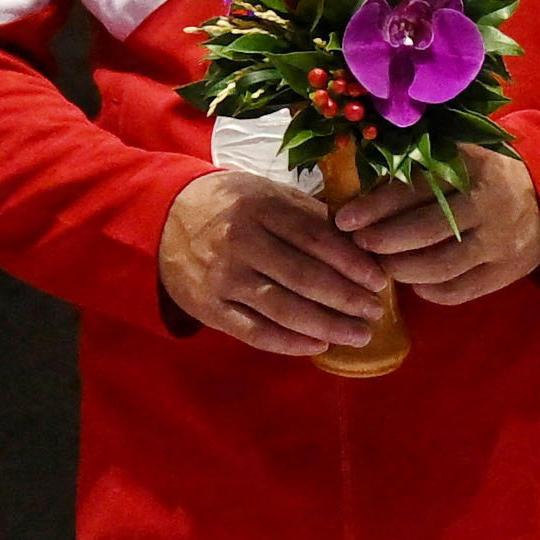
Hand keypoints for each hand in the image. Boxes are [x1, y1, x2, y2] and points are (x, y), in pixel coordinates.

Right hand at [157, 165, 398, 356]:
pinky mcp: (209, 308)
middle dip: (345, 298)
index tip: (379, 279)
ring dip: (326, 325)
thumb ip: (307, 213)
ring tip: (358, 335)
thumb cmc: (228, 205)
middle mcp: (240, 243)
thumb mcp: (264, 193)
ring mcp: (222, 278)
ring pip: (282, 309)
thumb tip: (360, 240)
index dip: (351, 262)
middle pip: (303, 276)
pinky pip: (254, 332)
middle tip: (374, 312)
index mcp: (259, 208)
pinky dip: (289, 342)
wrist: (160, 218)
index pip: (315, 238)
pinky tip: (318, 346)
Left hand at [332, 147, 539, 305]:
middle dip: (384, 240)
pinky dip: (431, 291)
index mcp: (472, 168)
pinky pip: (461, 290)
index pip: (416, 188)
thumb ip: (420, 167)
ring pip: (441, 264)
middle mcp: (487, 205)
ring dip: (403, 268)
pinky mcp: (506, 271)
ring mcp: (500, 241)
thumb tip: (360, 187)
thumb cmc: (488, 176)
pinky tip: (414, 284)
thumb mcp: (461, 157)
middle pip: (426, 228)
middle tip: (359, 245)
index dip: (377, 205)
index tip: (345, 219)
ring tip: (382, 266)